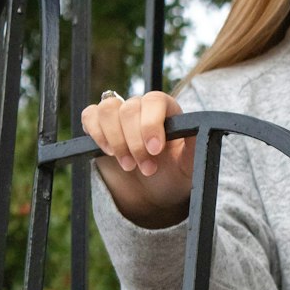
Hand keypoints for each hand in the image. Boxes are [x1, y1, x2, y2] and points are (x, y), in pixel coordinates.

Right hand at [80, 90, 194, 227]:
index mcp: (166, 109)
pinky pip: (89, 116)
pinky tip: (108, 152)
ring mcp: (119, 114)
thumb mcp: (191, 162)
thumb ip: (196, 144)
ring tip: (128, 165)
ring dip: (115, 140)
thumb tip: (200, 129)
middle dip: (134, 143)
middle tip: (145, 169)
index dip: (151, 124)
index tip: (155, 150)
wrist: (156, 189)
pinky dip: (96, 133)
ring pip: (107, 110)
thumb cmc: (176, 171)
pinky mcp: (99, 124)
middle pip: (128, 110)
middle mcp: (141, 106)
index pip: (155, 101)